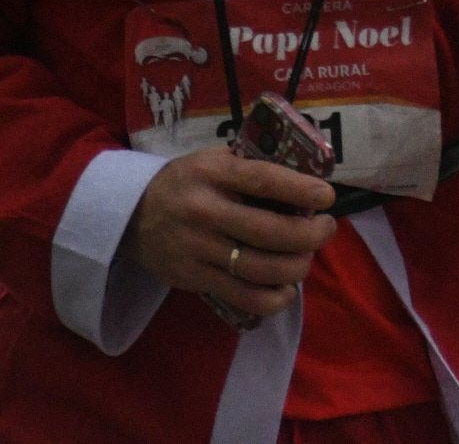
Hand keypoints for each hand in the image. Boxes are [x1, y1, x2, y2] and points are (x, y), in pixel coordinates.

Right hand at [121, 147, 336, 319]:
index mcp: (212, 173)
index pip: (264, 181)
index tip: (327, 196)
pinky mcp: (194, 278)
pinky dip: (273, 298)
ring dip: (297, 267)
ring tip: (306, 258)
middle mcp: (204, 211)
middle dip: (310, 235)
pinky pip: (243, 296)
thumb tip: (306, 175)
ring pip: (261, 268)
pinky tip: (286, 289)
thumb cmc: (186, 182)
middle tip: (326, 229)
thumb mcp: (211, 160)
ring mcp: (198, 248)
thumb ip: (249, 166)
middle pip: (270, 231)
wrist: (131, 215)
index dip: (301, 190)